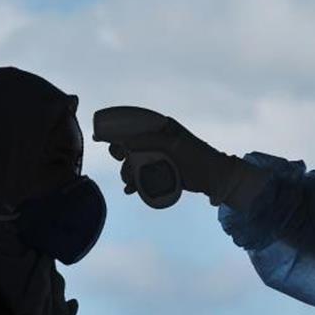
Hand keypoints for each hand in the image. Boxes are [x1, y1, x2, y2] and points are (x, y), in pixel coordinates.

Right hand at [106, 114, 236, 201]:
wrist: (214, 177)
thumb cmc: (197, 155)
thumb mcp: (173, 144)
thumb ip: (149, 141)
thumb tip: (124, 142)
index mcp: (160, 128)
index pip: (133, 124)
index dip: (116, 129)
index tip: (101, 136)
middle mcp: (156, 141)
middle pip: (128, 145)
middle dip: (120, 153)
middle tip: (119, 158)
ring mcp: (157, 157)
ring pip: (132, 163)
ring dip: (127, 172)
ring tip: (130, 180)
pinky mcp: (159, 173)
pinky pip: (141, 177)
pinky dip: (133, 183)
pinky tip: (130, 190)